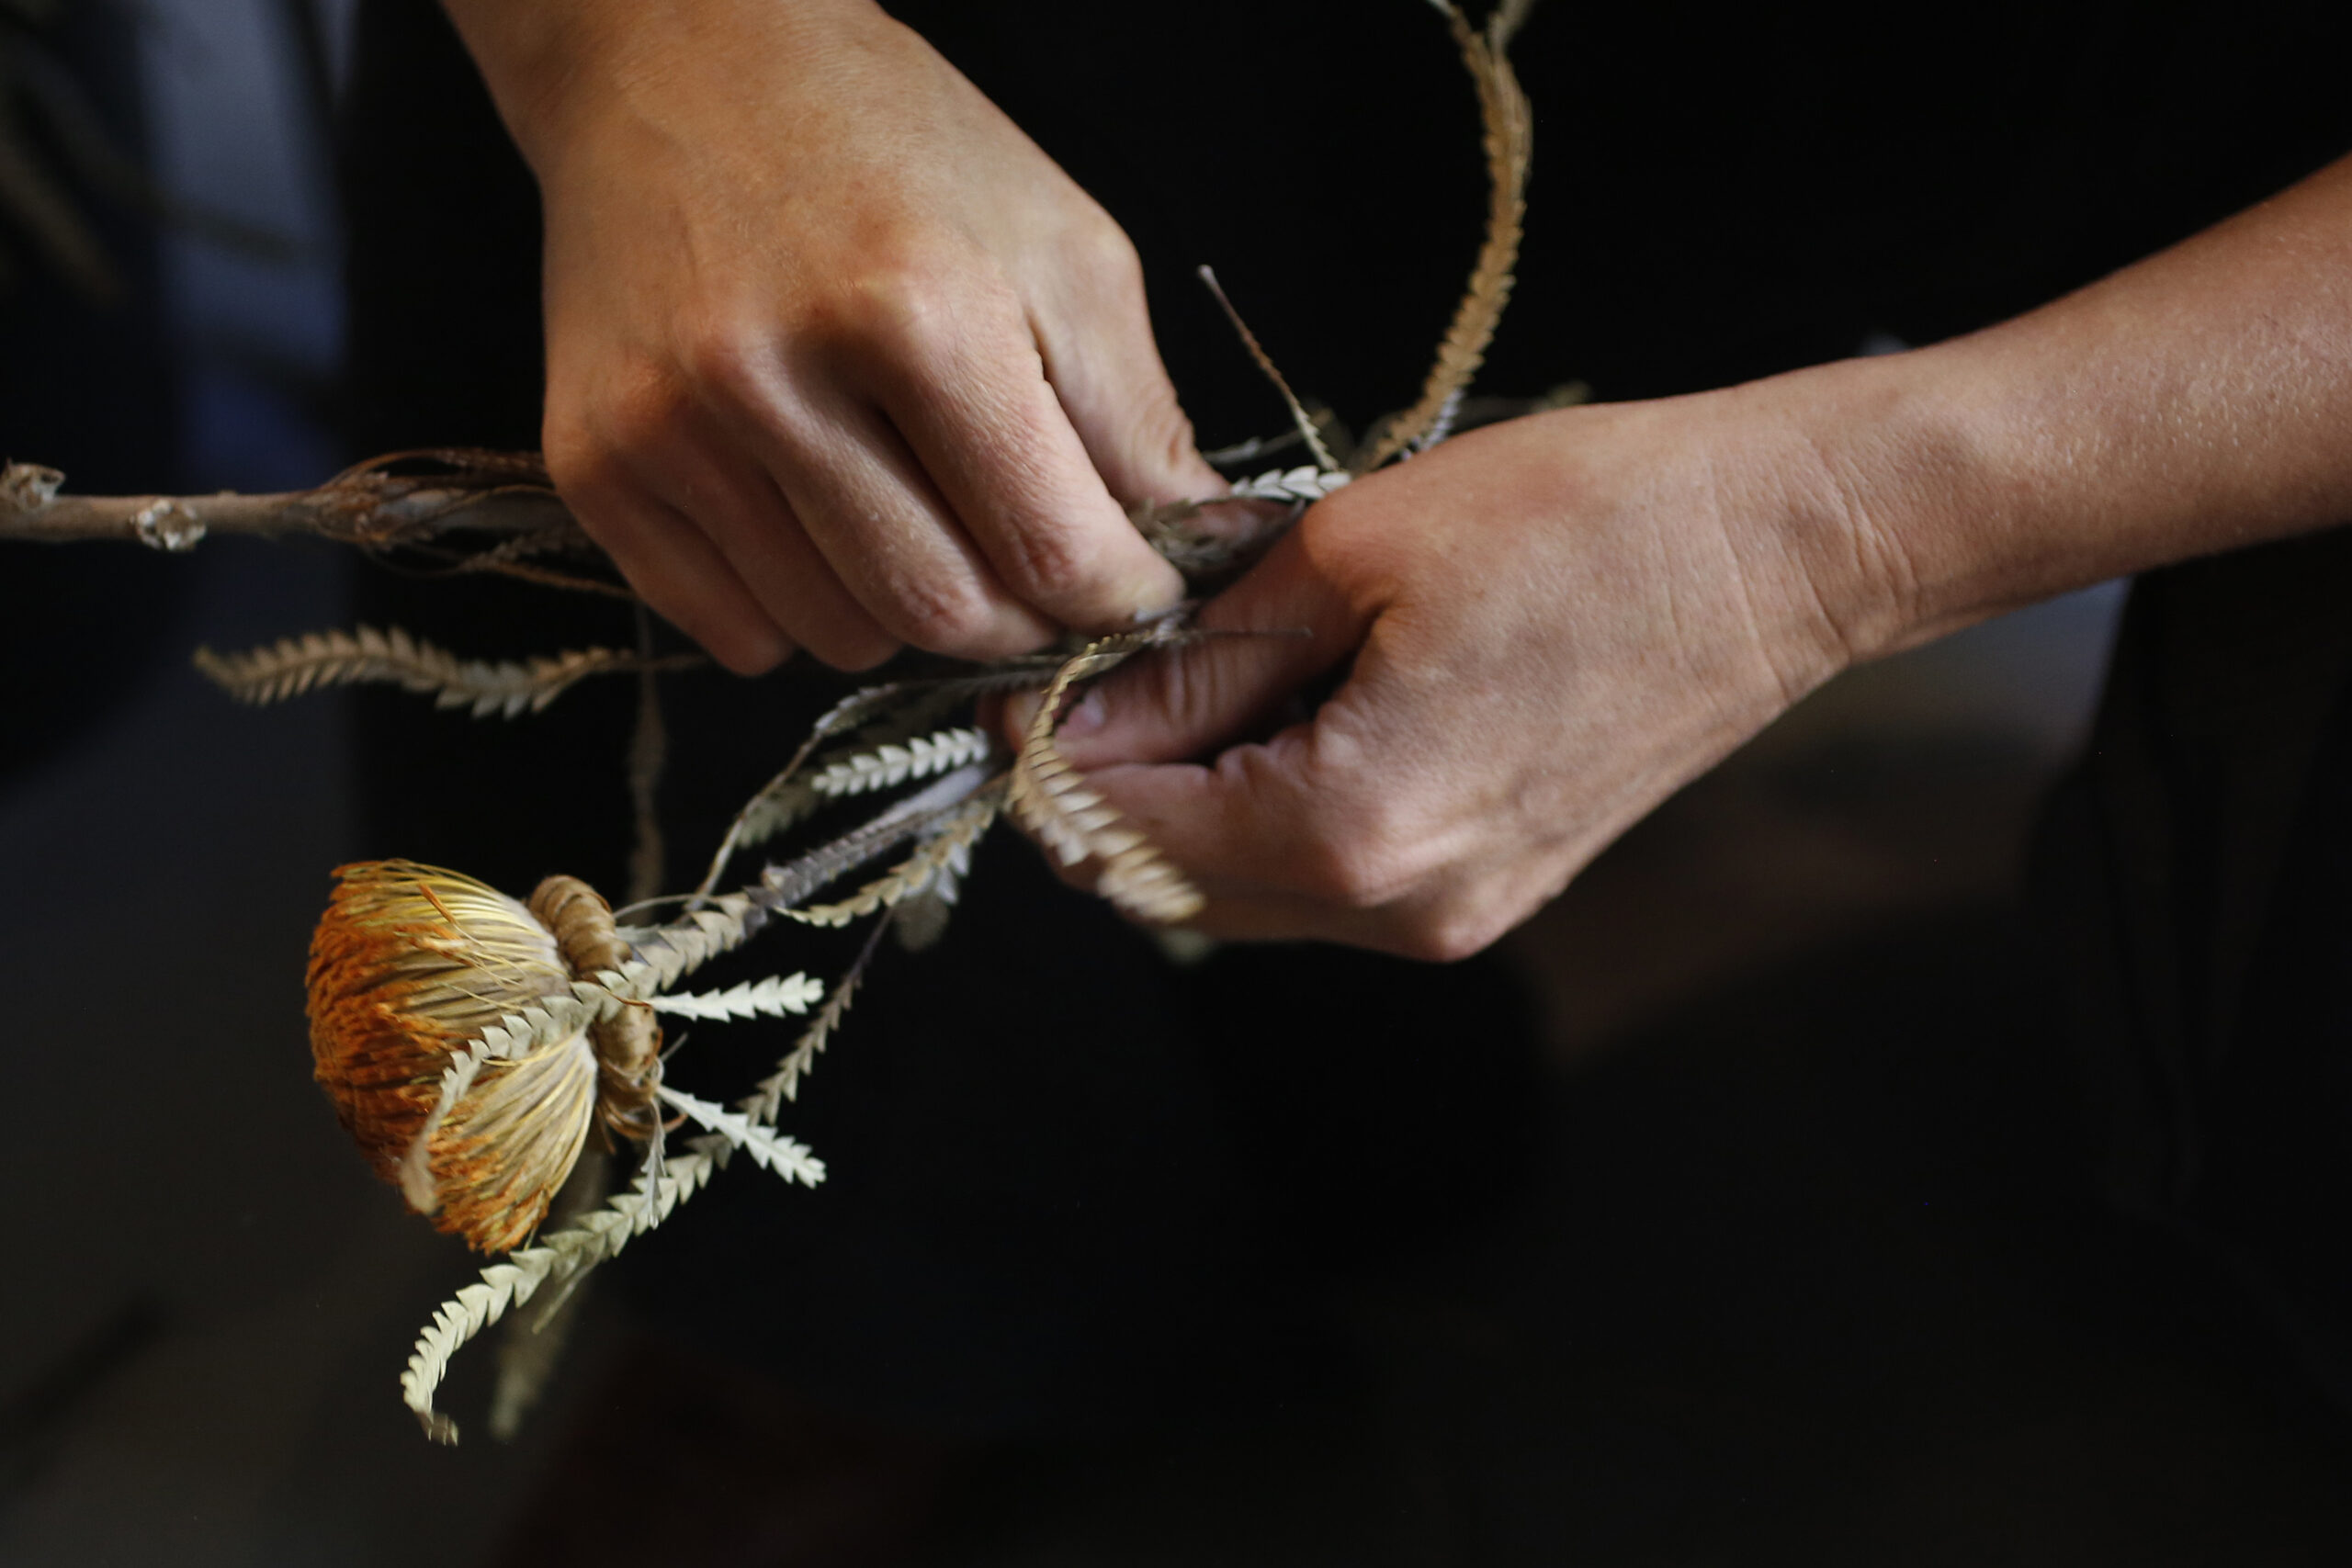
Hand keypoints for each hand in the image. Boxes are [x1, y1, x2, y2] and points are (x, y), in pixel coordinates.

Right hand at [448, 0, 1210, 671]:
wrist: (680, 62)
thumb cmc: (898, 150)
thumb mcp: (1062, 246)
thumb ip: (1137, 416)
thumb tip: (1198, 552)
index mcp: (919, 311)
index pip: (1051, 551)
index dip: (1119, 598)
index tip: (1137, 590)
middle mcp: (773, 375)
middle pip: (942, 617)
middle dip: (1020, 624)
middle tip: (1036, 575)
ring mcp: (667, 429)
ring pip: (838, 640)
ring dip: (908, 619)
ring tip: (921, 522)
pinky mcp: (591, 465)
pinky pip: (732, 634)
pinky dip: (801, 614)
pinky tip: (820, 525)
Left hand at [1024, 376, 1908, 957]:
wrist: (1781, 549)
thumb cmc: (1592, 520)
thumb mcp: (1351, 552)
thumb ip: (1200, 654)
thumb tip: (1085, 710)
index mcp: (1352, 831)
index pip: (1124, 836)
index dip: (1048, 761)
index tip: (1020, 681)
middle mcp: (1398, 911)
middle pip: (1169, 890)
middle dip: (1103, 794)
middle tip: (1083, 678)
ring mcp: (1453, 919)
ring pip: (1243, 895)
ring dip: (1181, 806)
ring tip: (1177, 679)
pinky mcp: (1490, 892)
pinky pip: (1325, 883)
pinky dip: (1262, 813)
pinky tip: (1267, 714)